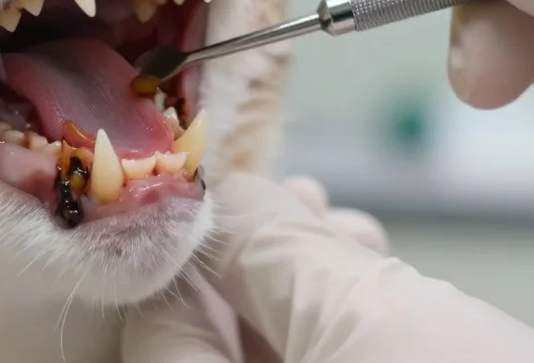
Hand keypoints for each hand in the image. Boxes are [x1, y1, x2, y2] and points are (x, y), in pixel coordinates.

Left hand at [121, 173, 533, 362]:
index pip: (158, 332)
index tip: (221, 188)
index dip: (187, 249)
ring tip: (347, 226)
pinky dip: (347, 320)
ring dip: (305, 277)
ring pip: (281, 355)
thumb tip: (230, 199)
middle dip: (254, 257)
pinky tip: (376, 270)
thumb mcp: (362, 324)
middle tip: (290, 197)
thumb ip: (273, 255)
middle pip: (218, 342)